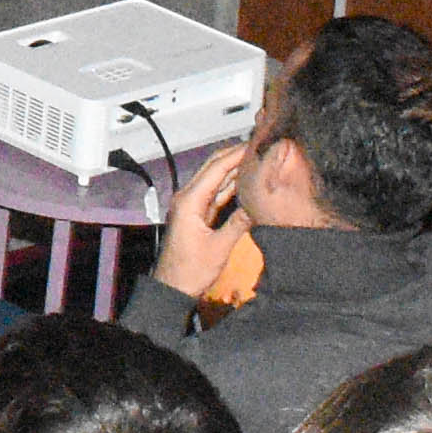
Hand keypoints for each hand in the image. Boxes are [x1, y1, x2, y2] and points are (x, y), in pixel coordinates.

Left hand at [153, 143, 258, 303]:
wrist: (173, 288)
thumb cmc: (190, 271)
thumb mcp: (219, 248)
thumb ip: (239, 224)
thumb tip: (259, 205)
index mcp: (190, 201)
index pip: (216, 169)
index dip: (235, 155)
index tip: (254, 144)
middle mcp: (188, 198)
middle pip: (213, 168)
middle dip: (234, 156)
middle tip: (257, 147)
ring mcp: (191, 205)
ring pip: (214, 179)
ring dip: (233, 169)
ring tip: (255, 159)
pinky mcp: (197, 214)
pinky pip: (215, 193)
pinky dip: (229, 185)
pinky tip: (244, 180)